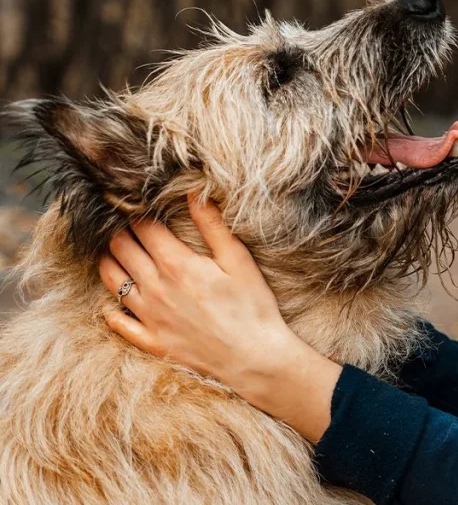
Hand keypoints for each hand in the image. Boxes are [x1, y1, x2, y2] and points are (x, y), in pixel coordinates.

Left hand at [100, 194, 340, 441]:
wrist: (254, 358)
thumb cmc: (252, 306)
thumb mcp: (238, 260)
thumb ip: (212, 226)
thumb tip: (194, 193)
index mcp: (177, 264)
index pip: (144, 228)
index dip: (140, 213)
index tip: (142, 206)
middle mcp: (155, 287)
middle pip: (121, 249)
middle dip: (121, 232)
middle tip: (128, 226)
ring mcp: (149, 316)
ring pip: (112, 281)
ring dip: (110, 262)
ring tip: (117, 253)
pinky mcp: (151, 341)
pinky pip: (118, 322)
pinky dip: (111, 309)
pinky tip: (114, 303)